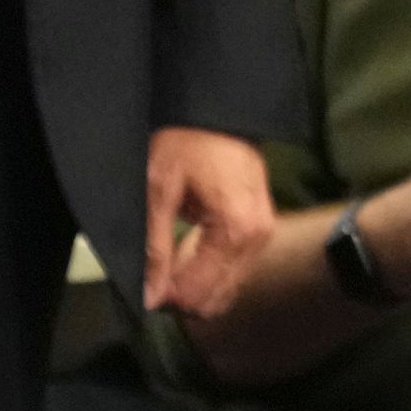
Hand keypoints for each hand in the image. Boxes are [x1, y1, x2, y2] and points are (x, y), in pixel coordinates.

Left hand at [141, 127, 276, 318]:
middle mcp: (256, 238)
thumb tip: (150, 293)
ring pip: (228, 289)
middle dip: (183, 296)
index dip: (167, 297)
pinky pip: (235, 270)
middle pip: (218, 298)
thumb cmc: (191, 140)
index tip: (148, 285)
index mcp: (236, 230)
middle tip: (156, 275)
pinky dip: (210, 271)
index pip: (201, 292)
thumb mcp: (160, 191)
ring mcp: (262, 235)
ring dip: (197, 285)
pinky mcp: (260, 230)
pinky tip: (189, 254)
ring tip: (170, 262)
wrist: (219, 112)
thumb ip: (155, 247)